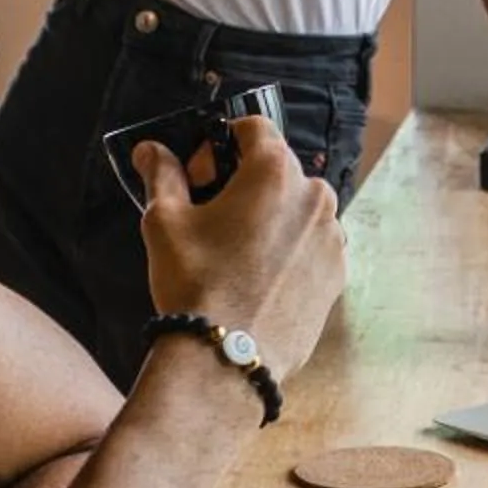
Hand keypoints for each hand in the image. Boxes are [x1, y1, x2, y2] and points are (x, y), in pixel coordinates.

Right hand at [137, 117, 346, 378]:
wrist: (227, 359)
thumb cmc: (195, 283)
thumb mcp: (165, 221)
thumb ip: (161, 174)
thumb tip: (150, 149)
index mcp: (276, 172)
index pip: (253, 128)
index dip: (219, 144)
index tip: (199, 176)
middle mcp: (315, 197)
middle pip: (277, 169)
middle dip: (244, 181)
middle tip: (211, 215)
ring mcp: (332, 237)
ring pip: (297, 208)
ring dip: (270, 216)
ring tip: (235, 252)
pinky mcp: (337, 274)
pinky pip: (311, 244)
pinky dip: (288, 249)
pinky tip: (258, 277)